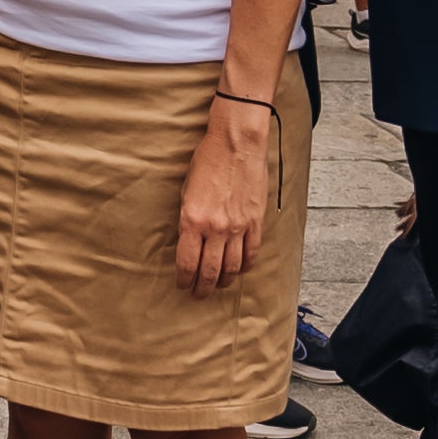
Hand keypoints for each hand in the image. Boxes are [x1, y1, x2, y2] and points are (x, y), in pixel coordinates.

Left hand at [177, 90, 272, 292]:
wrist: (237, 143)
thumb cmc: (207, 160)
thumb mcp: (186, 189)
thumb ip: (188, 217)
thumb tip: (188, 238)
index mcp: (192, 220)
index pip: (187, 262)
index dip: (184, 279)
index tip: (182, 285)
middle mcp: (215, 228)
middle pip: (209, 271)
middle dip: (202, 288)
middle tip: (198, 295)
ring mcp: (237, 227)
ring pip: (231, 268)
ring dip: (223, 281)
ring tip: (217, 286)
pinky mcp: (255, 222)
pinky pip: (251, 253)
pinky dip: (244, 266)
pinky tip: (239, 270)